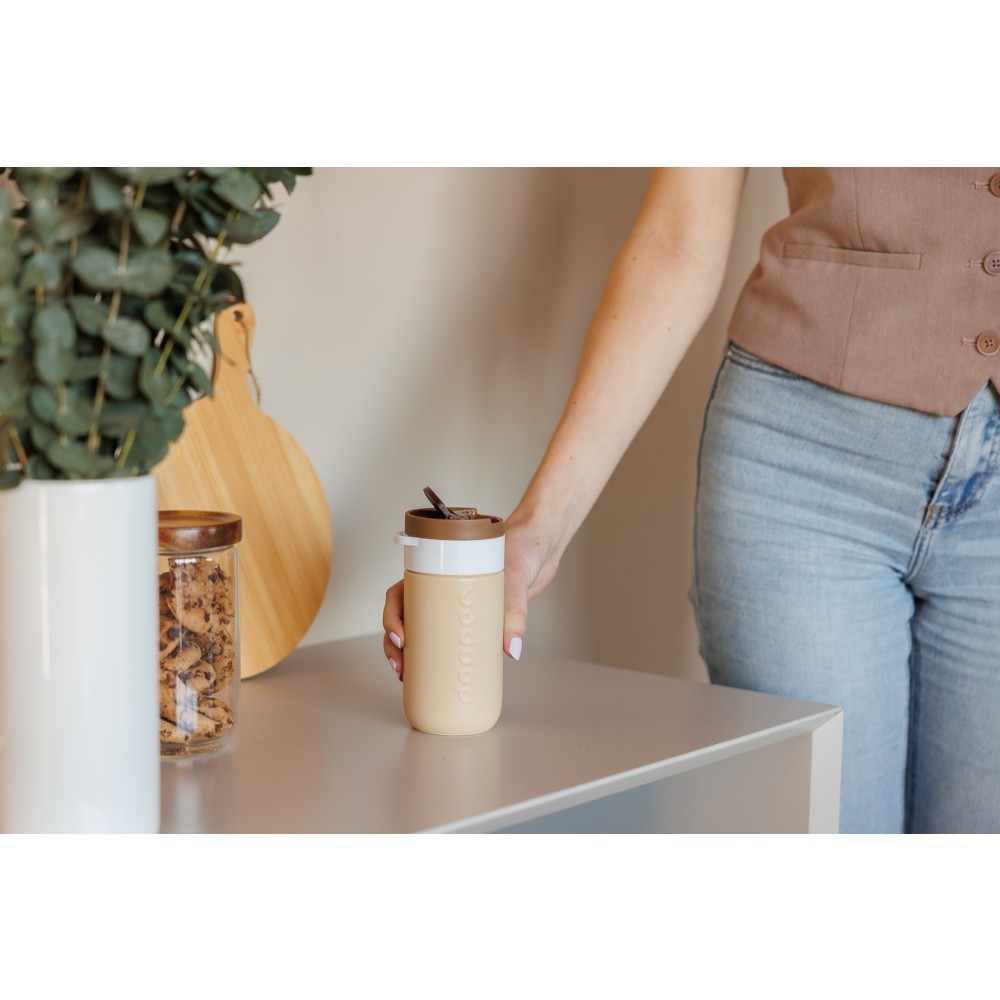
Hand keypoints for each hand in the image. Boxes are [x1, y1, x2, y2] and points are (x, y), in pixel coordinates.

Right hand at [381, 508, 559, 679]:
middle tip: (401, 667)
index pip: (403, 592)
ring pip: (420, 628)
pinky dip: (436, 655)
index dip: (393, 616)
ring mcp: (455, 603)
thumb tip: (511, 649)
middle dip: (394, 644)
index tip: (401, 637)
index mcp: (440, 569)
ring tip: (407, 675)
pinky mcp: (473, 617)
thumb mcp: (516, 576)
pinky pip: (447, 635)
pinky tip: (431, 673)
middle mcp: (442, 587)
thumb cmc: (522, 546)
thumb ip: (514, 611)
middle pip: (405, 616)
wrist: (541, 545)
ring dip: (408, 653)